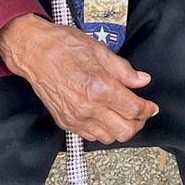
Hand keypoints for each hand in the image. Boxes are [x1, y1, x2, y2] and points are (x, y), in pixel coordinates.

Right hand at [0, 15, 157, 143]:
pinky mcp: (64, 122)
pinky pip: (90, 136)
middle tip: (141, 112)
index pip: (133, 109)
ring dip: (120, 128)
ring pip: (108, 138)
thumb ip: (123, 70)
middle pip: (125, 131)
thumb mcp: (99, 50)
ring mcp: (75, 118)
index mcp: (99, 87)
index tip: (151, 107)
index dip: (147, 109)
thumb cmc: (63, 45)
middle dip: (138, 123)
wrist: (33, 51)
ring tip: (123, 114)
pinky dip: (102, 130)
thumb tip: (142, 80)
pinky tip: (104, 116)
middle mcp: (87, 107)